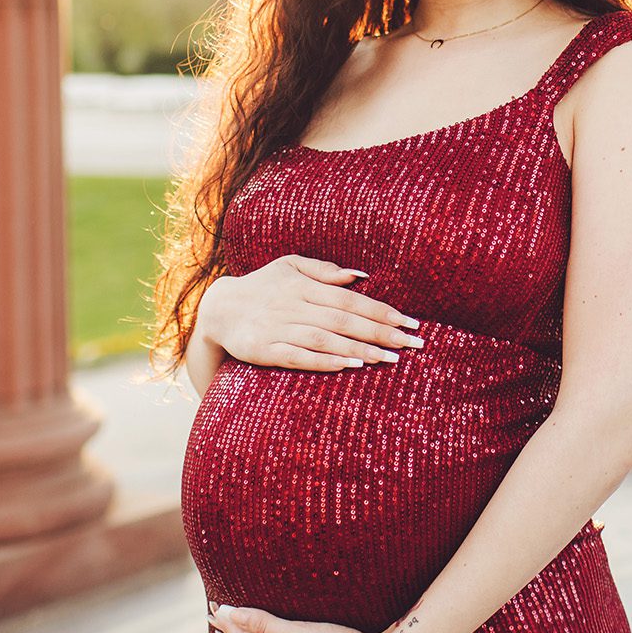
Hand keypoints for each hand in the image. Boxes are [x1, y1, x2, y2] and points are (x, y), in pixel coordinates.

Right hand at [198, 255, 424, 371]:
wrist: (218, 309)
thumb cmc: (262, 285)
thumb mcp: (290, 266)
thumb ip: (325, 270)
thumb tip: (361, 275)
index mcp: (302, 285)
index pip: (350, 300)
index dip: (381, 311)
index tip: (410, 322)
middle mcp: (292, 306)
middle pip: (344, 321)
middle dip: (381, 332)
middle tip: (412, 344)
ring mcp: (278, 329)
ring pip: (325, 340)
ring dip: (360, 349)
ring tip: (390, 358)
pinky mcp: (264, 351)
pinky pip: (299, 357)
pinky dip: (326, 362)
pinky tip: (351, 366)